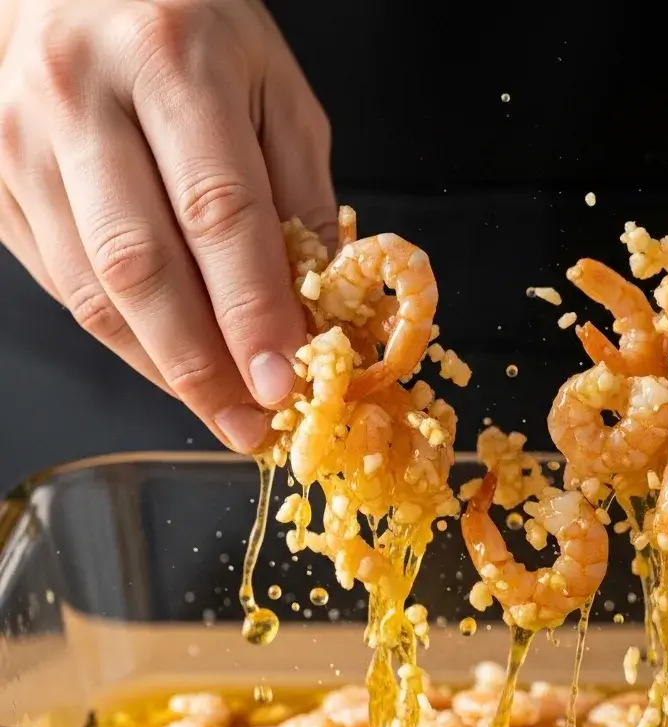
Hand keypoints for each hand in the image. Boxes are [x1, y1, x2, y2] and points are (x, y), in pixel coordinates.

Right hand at [0, 0, 334, 451]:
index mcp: (170, 61)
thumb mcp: (275, 88)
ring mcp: (20, 139)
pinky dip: (122, 337)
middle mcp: (80, 98)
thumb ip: (299, 196)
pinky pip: (60, 281)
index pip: (217, 212)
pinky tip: (169, 362)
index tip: (284, 382)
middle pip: (140, 265)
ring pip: (91, 289)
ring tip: (219, 410)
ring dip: (162, 367)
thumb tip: (317, 308)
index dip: (252, 311)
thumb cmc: (191, 24)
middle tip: (249, 424)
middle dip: (202, 365)